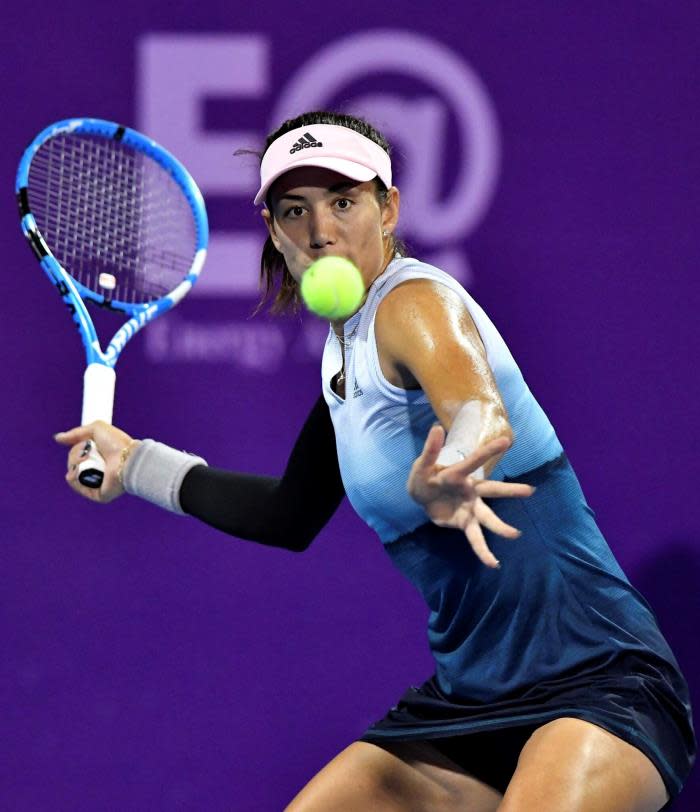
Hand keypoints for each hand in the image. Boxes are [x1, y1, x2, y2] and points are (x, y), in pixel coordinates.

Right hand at [54, 421, 137, 503]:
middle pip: (73, 464)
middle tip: (87, 451)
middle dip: (75, 456)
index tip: (83, 444)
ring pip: (73, 475)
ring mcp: (97, 483)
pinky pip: (78, 487)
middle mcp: (97, 470)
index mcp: (98, 457)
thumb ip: (76, 433)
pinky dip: (75, 479)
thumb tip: (58, 438)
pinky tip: (79, 471)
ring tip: (85, 460)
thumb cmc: (116, 443)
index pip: (77, 455)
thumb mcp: (96, 429)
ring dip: (74, 465)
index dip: (76, 450)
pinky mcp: (97, 494)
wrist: (127, 458)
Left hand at [407, 426, 534, 567]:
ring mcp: (470, 508)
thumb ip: (430, 450)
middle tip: (530, 491)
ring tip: (515, 534)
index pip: (475, 460)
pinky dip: (483, 552)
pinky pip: (475, 539)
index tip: (507, 440)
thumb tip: (436, 428)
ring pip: (488, 518)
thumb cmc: (425, 477)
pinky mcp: (464, 523)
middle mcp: (471, 491)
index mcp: (460, 473)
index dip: (488, 451)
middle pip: (492, 491)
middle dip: (510, 491)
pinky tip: (493, 563)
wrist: (420, 496)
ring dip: (500, 527)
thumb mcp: (423, 464)